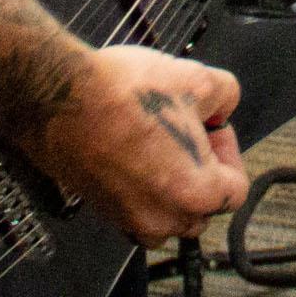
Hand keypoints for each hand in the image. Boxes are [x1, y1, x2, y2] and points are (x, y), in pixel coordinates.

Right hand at [22, 43, 248, 243]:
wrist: (59, 98)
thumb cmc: (121, 94)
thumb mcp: (194, 78)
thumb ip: (226, 95)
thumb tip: (223, 104)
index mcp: (196, 193)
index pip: (236, 189)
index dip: (228, 150)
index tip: (211, 128)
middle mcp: (163, 217)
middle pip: (202, 206)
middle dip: (201, 169)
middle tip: (184, 129)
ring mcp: (129, 218)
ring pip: (168, 212)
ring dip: (170, 183)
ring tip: (156, 140)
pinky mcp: (101, 210)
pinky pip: (135, 208)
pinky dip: (139, 187)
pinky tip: (130, 149)